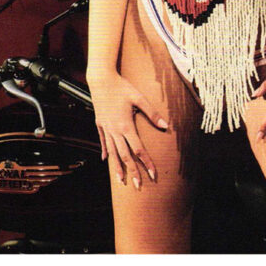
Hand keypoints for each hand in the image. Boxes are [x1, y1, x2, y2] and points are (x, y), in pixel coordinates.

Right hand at [87, 69, 167, 188]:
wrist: (101, 79)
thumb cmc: (121, 87)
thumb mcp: (139, 97)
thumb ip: (152, 113)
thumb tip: (165, 126)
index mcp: (126, 126)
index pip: (138, 149)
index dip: (146, 162)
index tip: (152, 175)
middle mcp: (115, 130)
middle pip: (125, 155)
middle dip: (132, 172)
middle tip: (138, 186)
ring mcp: (106, 128)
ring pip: (112, 152)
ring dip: (117, 167)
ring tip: (121, 181)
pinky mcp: (100, 124)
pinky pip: (103, 142)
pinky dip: (106, 152)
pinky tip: (106, 161)